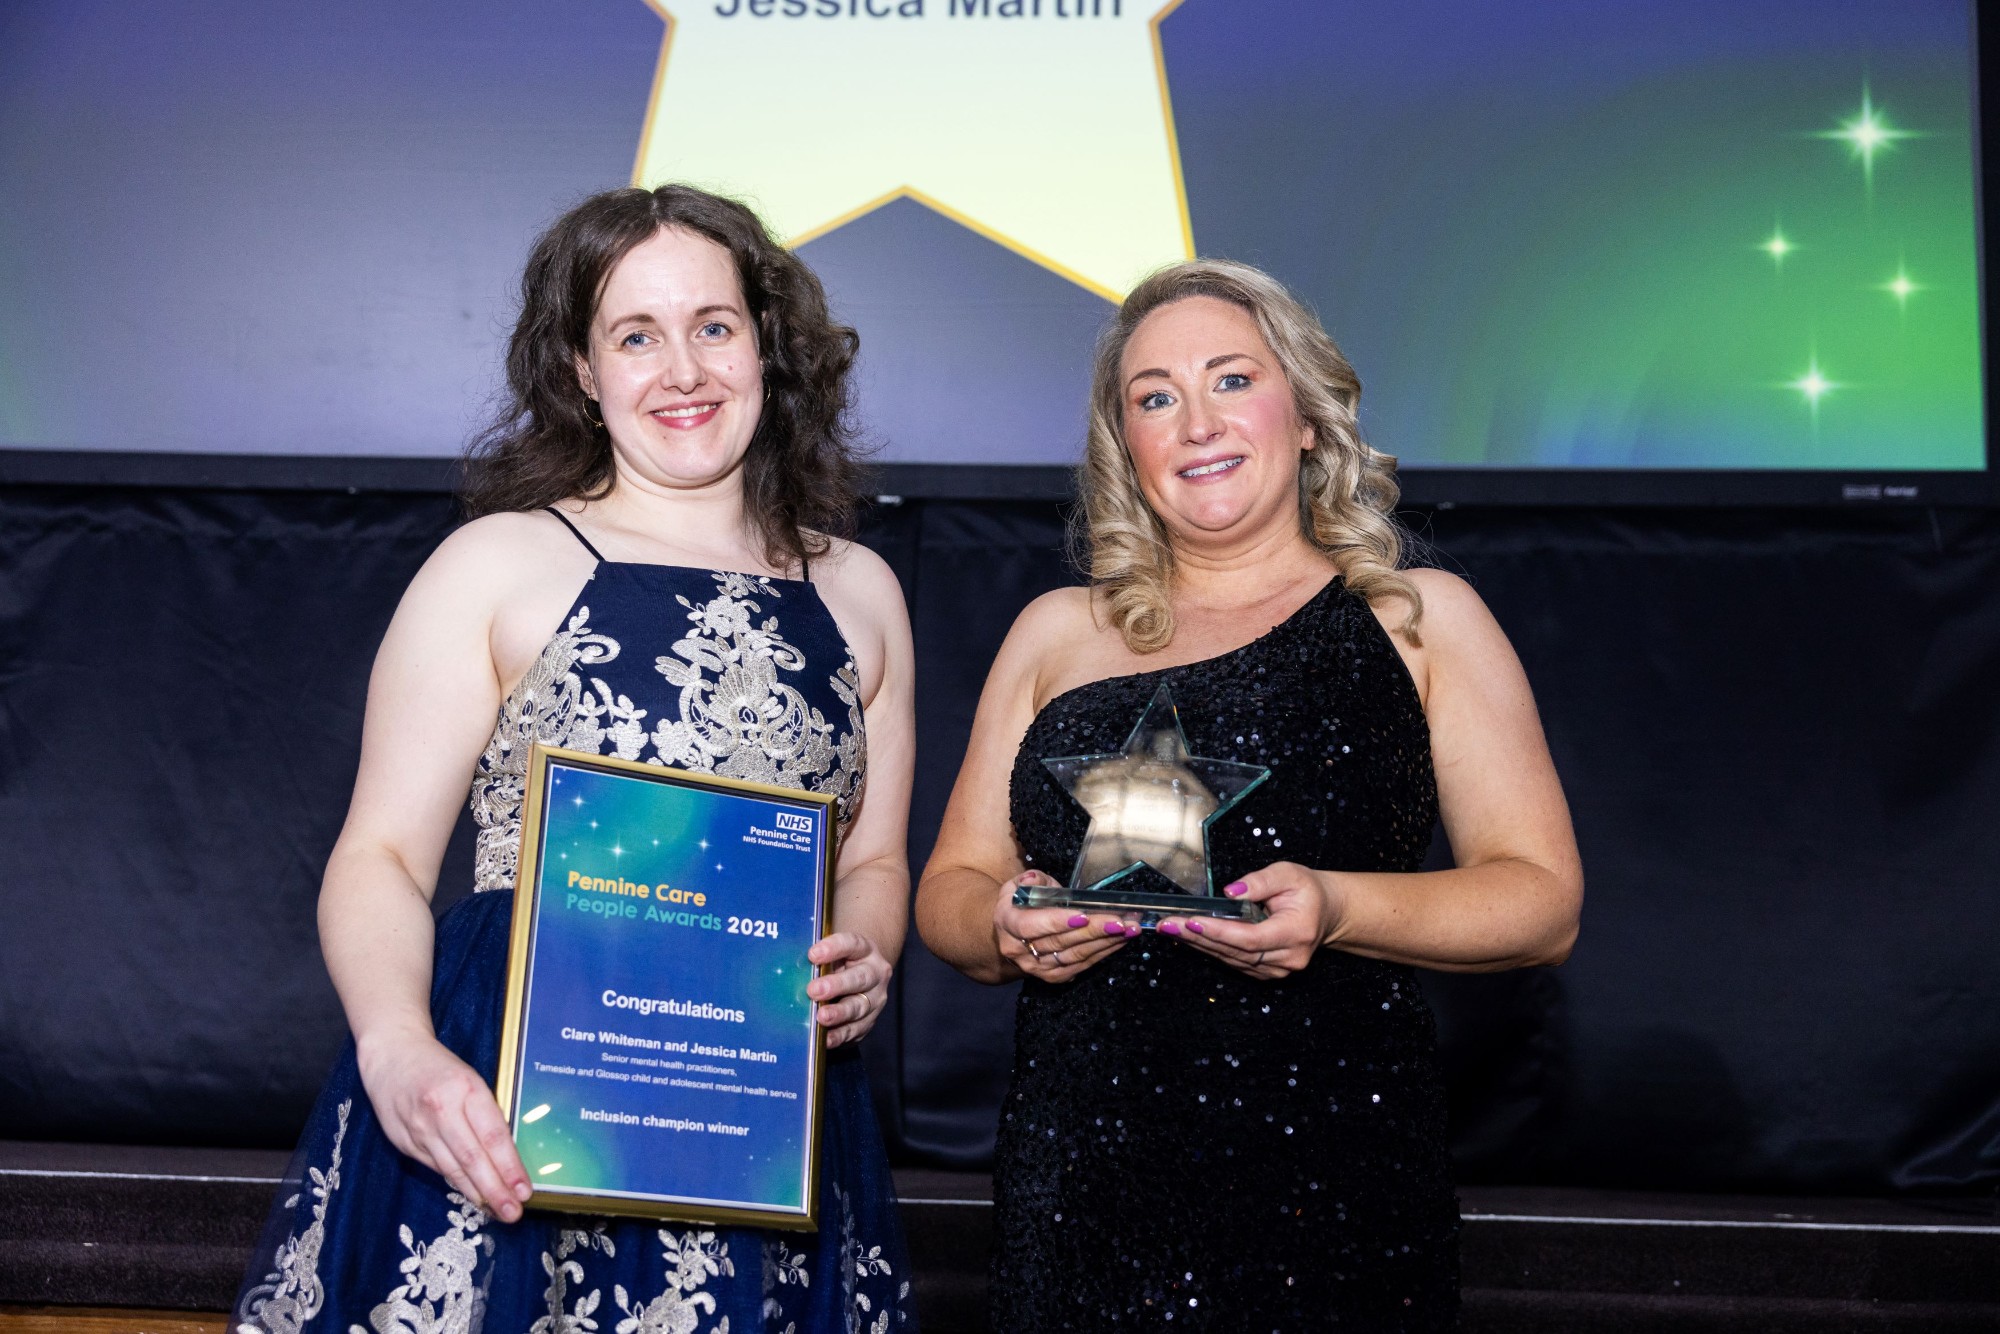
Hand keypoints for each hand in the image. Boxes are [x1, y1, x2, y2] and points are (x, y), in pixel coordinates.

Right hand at [356, 1029, 530, 1221]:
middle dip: (495, 1190)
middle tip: (513, 1213)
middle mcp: (441, 1111)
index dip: (510, 1167)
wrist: (392, 1056)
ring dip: (476, 1194)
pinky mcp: (404, 1142)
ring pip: (452, 1169)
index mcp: (465, 1090)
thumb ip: (485, 1115)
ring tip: (496, 1211)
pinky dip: (455, 1183)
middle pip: (472, 1159)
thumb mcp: (470, 1080)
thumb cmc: (439, 1068)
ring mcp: (419, 1130)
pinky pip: (435, 1167)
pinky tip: (471, 1195)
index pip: (493, 1136)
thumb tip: (506, 1155)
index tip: (524, 1190)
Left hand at [807, 932, 893, 1047]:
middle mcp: (874, 973)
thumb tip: (785, 967)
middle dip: (836, 985)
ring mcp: (874, 999)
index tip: (812, 954)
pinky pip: (855, 1030)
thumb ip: (816, 959)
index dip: (833, 948)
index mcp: (865, 950)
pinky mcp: (869, 1021)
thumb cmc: (840, 963)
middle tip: (813, 990)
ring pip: (859, 1006)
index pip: (852, 944)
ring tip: (821, 1017)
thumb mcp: (833, 955)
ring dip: (839, 1013)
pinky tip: (826, 1038)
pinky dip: (840, 1035)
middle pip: (859, 978)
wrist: (864, 979)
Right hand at [991, 870, 1134, 982]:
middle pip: (1060, 941)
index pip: (1031, 926)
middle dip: (1093, 930)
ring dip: (1104, 942)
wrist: (1011, 936)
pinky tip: (1120, 941)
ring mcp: (1037, 967)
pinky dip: (1102, 953)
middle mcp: (1019, 950)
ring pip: (1074, 956)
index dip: (1057, 921)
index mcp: (1007, 923)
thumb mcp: (1018, 885)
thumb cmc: (1021, 904)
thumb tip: (1033, 881)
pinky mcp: (1053, 976)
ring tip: (1128, 930)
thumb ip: (1030, 881)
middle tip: (1120, 921)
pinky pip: (1081, 965)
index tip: (1083, 915)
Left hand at [1158, 862, 1345, 979]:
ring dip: (1199, 944)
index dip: (1219, 932)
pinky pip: (1234, 961)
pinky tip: (1190, 937)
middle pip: (1235, 952)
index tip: (1192, 921)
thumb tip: (1230, 892)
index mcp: (1296, 933)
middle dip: (1198, 937)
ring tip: (1172, 929)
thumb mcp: (1288, 874)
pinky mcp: (1266, 971)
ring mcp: (1277, 969)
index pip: (1250, 938)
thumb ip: (1260, 881)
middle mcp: (1288, 957)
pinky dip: (1211, 949)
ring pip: (1231, 960)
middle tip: (1168, 924)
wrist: (1326, 912)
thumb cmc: (1308, 891)